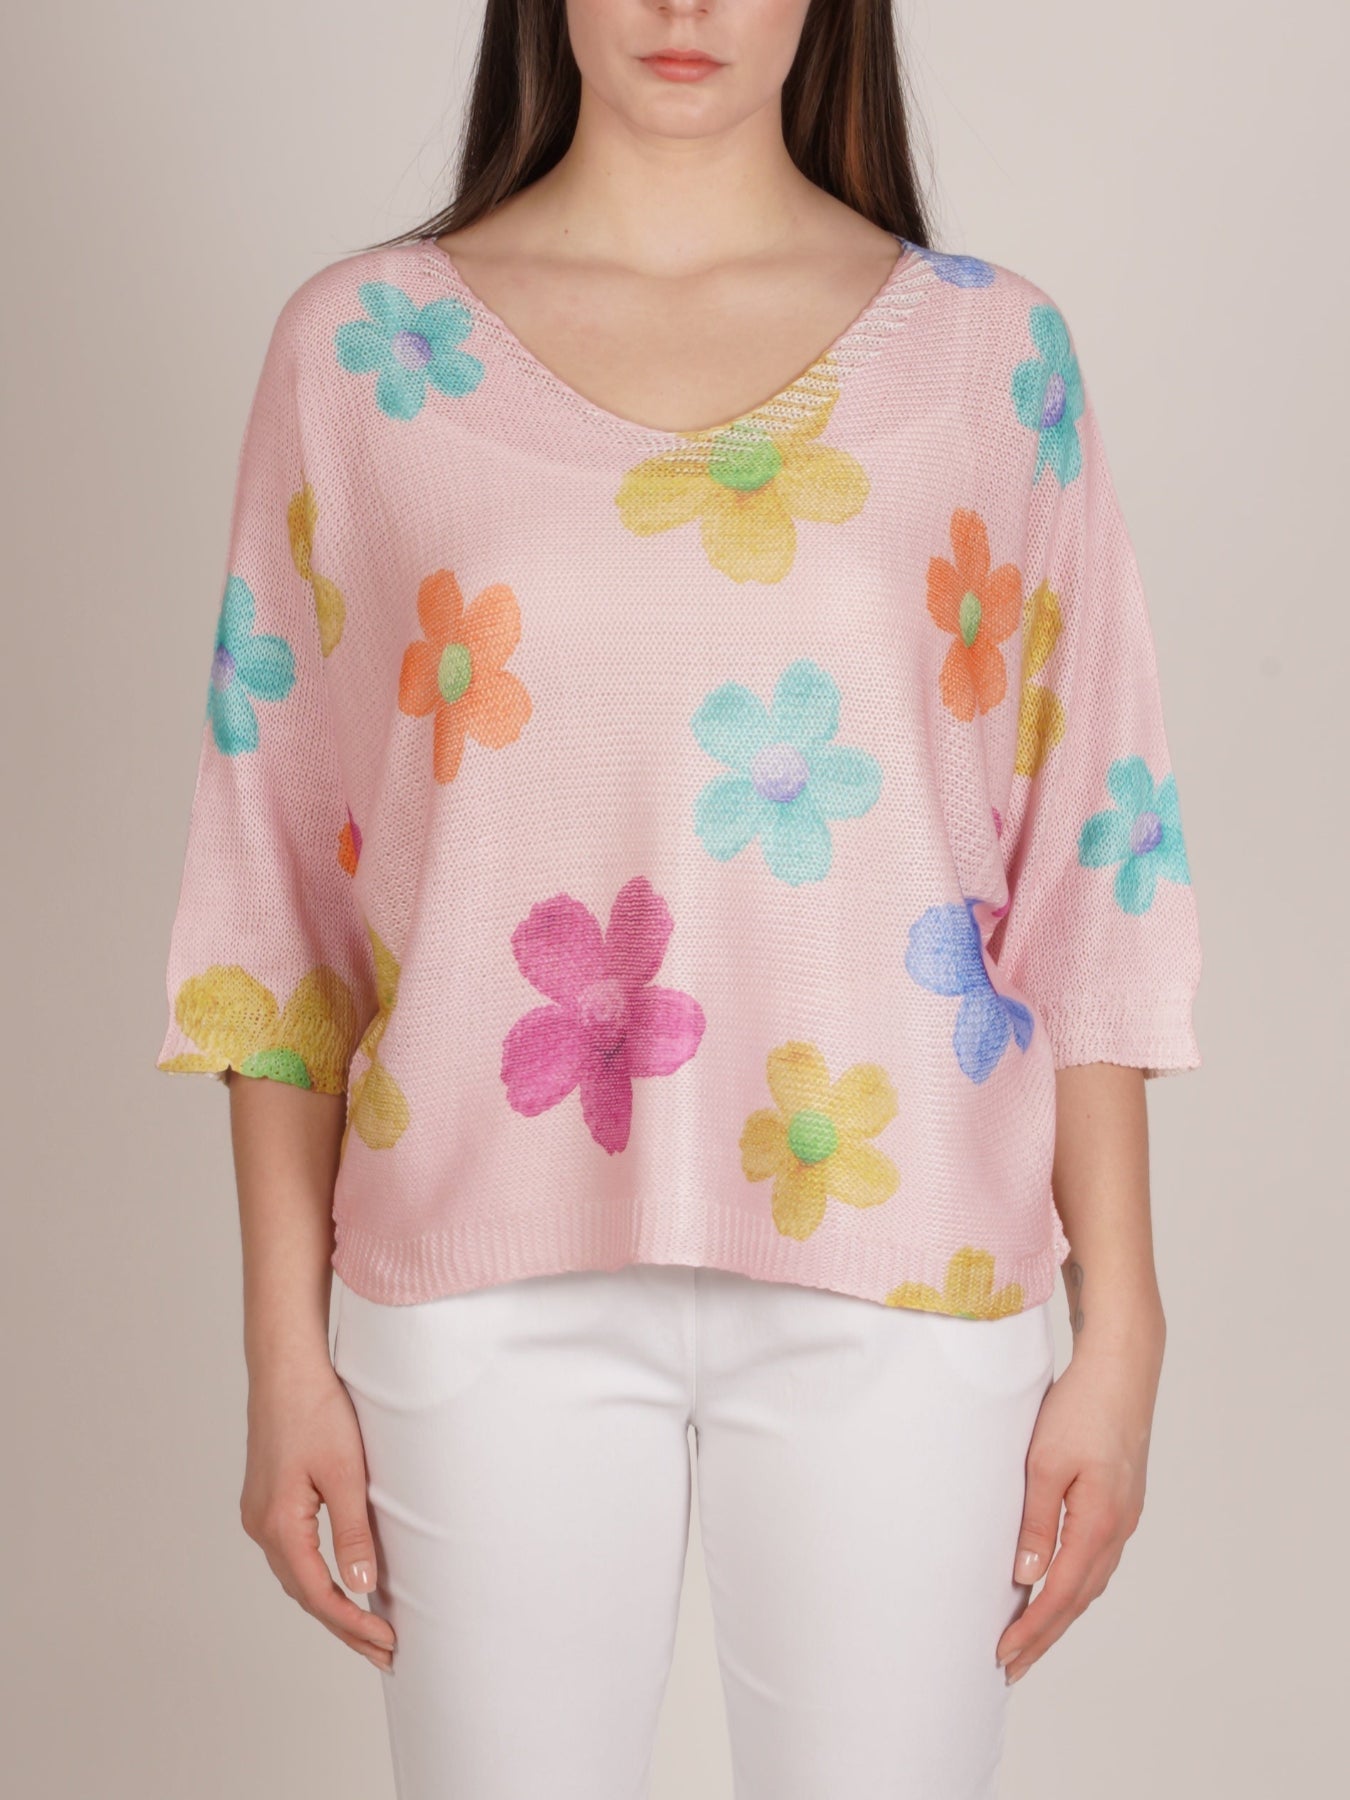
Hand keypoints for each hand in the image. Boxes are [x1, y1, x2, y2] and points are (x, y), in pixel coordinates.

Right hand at [239, 1357, 395, 1670]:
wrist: (286, 1369)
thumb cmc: (316, 1411)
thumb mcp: (346, 1474)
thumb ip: (354, 1534)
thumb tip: (362, 1589)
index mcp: (279, 1525)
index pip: (318, 1594)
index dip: (353, 1624)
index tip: (386, 1642)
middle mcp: (261, 1527)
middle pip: (305, 1593)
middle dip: (344, 1626)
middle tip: (384, 1651)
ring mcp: (259, 1515)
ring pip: (296, 1576)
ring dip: (330, 1604)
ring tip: (367, 1629)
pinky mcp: (266, 1501)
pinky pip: (292, 1554)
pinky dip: (317, 1577)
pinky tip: (339, 1583)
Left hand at [995, 1327, 1162, 1682]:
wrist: (1122, 1366)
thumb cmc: (1081, 1407)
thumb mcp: (1045, 1463)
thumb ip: (1036, 1522)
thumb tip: (1026, 1578)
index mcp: (1100, 1524)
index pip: (1061, 1595)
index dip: (1032, 1630)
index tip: (1004, 1654)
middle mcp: (1118, 1528)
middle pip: (1079, 1598)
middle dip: (1045, 1635)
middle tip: (1012, 1666)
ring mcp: (1124, 1515)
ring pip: (1090, 1580)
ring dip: (1060, 1612)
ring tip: (1030, 1636)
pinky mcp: (1121, 1499)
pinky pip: (1096, 1557)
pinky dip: (1073, 1582)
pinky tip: (1057, 1583)